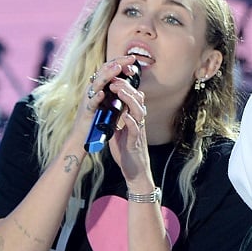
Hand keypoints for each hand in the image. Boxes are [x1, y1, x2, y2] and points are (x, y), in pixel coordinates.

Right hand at [75, 55, 139, 148]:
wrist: (84, 137)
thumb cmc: (97, 120)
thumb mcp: (109, 103)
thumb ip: (115, 94)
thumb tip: (128, 84)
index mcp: (98, 87)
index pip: (109, 70)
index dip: (120, 63)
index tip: (133, 61)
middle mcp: (92, 90)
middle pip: (103, 71)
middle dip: (118, 63)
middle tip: (130, 58)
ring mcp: (88, 100)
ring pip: (96, 84)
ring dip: (107, 75)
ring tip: (117, 68)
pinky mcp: (86, 112)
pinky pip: (91, 103)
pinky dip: (96, 97)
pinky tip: (102, 93)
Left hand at [102, 62, 154, 189]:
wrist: (135, 172)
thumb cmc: (127, 152)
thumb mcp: (120, 132)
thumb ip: (118, 121)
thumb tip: (112, 109)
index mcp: (133, 120)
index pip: (132, 99)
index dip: (125, 87)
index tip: (115, 78)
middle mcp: (138, 123)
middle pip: (137, 101)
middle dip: (126, 88)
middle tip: (116, 80)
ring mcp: (138, 133)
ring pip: (139, 112)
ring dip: (130, 100)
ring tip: (120, 91)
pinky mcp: (136, 144)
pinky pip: (136, 131)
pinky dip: (131, 122)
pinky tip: (126, 116)